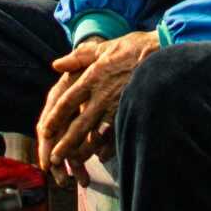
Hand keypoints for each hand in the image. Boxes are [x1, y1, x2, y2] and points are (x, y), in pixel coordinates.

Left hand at [36, 30, 159, 177]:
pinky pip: (119, 134)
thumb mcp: (104, 47)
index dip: (54, 118)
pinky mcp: (134, 112)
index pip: (67, 102)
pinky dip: (110, 147)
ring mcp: (120, 106)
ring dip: (85, 150)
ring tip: (74, 163)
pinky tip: (103, 156)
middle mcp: (103, 95)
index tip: (44, 131)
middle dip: (65, 143)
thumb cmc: (135, 47)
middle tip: (53, 158)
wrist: (166, 51)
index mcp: (92, 77)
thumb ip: (79, 57)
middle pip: (79, 124)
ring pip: (98, 134)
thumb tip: (56, 64)